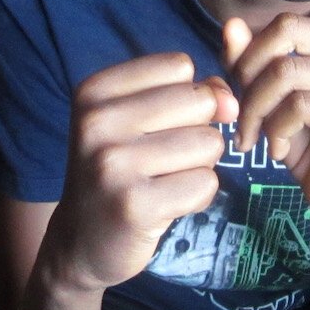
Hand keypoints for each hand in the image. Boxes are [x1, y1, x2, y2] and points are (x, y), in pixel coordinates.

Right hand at [41, 53, 238, 293]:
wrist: (79, 243)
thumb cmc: (118, 172)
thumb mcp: (138, 120)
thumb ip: (189, 94)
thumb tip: (230, 102)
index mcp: (92, 90)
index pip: (178, 66)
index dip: (185, 97)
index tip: (155, 126)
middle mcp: (96, 122)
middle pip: (199, 101)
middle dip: (197, 131)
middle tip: (160, 160)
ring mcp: (112, 165)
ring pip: (209, 143)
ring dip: (199, 167)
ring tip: (162, 183)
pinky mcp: (134, 206)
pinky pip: (206, 184)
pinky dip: (197, 197)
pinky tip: (165, 206)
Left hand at [223, 0, 309, 233]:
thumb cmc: (309, 141)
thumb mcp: (272, 98)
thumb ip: (252, 61)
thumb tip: (230, 24)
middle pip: (287, 28)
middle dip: (248, 71)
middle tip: (241, 111)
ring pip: (287, 67)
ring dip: (256, 107)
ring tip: (255, 136)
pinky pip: (300, 101)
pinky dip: (276, 127)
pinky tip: (279, 148)